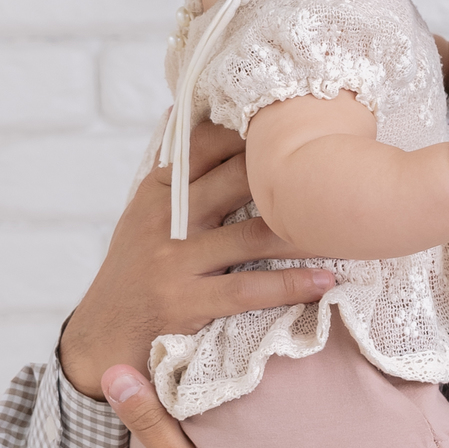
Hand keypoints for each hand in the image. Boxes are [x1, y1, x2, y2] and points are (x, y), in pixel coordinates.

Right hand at [60, 120, 335, 398]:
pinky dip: (291, 284)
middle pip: (237, 181)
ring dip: (304, 230)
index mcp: (158, 192)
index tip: (295, 123)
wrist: (104, 336)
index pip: (206, 145)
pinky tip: (324, 280)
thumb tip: (183, 111)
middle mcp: (165, 220)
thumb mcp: (143, 214)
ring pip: (252, 235)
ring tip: (344, 225)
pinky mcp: (187, 301)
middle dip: (288, 173)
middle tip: (336, 166)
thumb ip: (173, 173)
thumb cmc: (135, 271)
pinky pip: (249, 288)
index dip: (252, 131)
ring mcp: (175, 260)